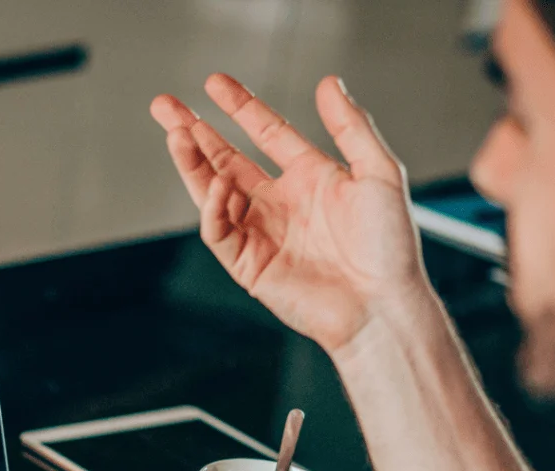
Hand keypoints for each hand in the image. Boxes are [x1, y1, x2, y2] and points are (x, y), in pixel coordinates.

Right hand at [151, 74, 428, 355]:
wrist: (379, 303)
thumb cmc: (389, 247)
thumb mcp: (379, 172)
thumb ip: (351, 126)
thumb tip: (328, 83)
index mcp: (311, 178)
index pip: (265, 133)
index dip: (239, 106)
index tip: (214, 84)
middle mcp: (281, 203)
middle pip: (226, 160)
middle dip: (194, 133)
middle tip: (165, 107)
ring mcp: (262, 233)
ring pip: (213, 192)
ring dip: (192, 164)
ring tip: (176, 135)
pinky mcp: (249, 265)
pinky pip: (219, 231)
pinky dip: (214, 208)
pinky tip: (219, 185)